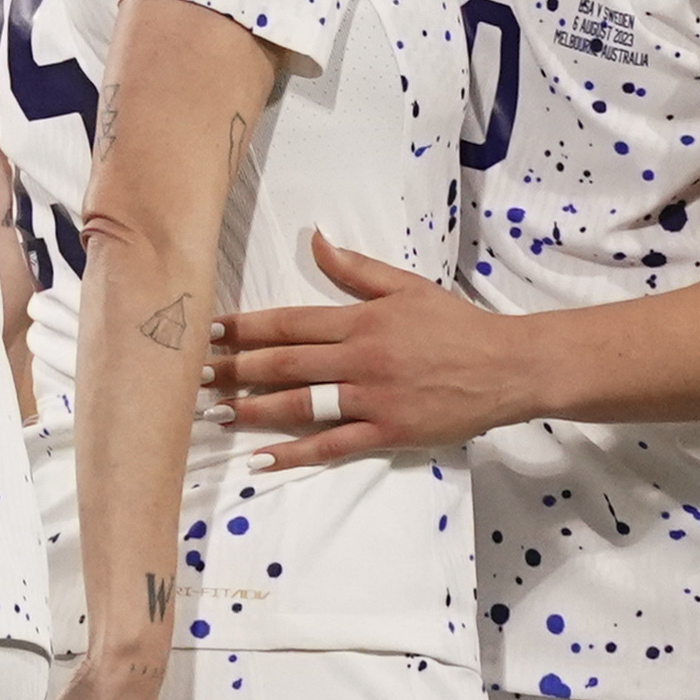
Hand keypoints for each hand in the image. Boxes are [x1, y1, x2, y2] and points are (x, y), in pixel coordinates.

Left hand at [212, 232, 532, 465]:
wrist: (506, 366)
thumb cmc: (455, 325)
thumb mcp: (406, 286)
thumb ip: (356, 268)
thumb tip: (315, 240)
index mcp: (361, 320)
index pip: (290, 323)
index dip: (245, 328)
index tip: (209, 332)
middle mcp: (360, 358)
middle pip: (284, 364)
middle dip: (235, 370)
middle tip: (193, 378)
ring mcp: (372, 399)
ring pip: (302, 404)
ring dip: (254, 410)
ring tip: (216, 415)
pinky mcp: (387, 432)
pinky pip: (334, 445)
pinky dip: (296, 453)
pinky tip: (263, 459)